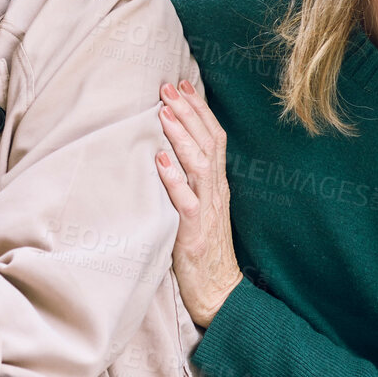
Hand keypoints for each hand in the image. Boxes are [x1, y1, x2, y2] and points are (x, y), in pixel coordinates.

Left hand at [155, 80, 242, 325]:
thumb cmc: (203, 249)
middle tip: (168, 86)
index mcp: (218, 184)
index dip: (199, 109)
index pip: (213, 137)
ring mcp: (208, 211)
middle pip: (208, 143)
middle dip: (188, 112)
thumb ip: (191, 180)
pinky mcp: (195, 233)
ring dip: (180, 136)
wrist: (219, 292)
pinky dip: (172, 178)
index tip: (183, 84)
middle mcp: (216, 192)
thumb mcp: (200, 207)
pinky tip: (159, 158)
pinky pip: (185, 201)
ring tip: (162, 112)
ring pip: (199, 165)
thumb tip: (168, 148)